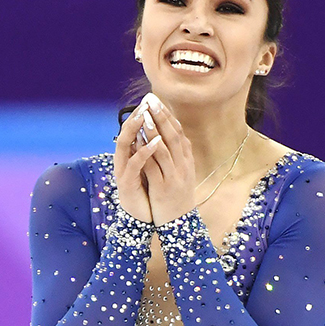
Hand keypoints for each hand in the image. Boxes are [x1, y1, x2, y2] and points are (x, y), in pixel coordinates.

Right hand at [113, 101, 159, 223]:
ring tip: (147, 115)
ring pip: (125, 144)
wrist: (143, 218)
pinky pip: (135, 164)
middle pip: (125, 132)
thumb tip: (159, 134)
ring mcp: (123, 171)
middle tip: (147, 102)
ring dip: (136, 129)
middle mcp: (123, 160)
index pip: (132, 130)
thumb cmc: (147, 192)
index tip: (152, 100)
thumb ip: (150, 153)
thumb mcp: (150, 169)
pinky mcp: (127, 183)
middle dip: (136, 116)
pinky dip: (146, 151)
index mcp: (129, 156)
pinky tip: (156, 142)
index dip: (140, 115)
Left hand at [139, 94, 195, 224]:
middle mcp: (183, 167)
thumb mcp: (182, 175)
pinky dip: (145, 153)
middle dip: (162, 117)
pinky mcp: (162, 188)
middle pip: (173, 137)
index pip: (179, 134)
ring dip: (153, 132)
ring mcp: (173, 177)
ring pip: (163, 150)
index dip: (169, 117)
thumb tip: (169, 137)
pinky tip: (137, 142)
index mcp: (187, 162)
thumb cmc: (178, 199)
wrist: (180, 225)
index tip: (159, 102)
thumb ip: (177, 158)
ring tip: (144, 116)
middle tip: (152, 100)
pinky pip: (152, 168)